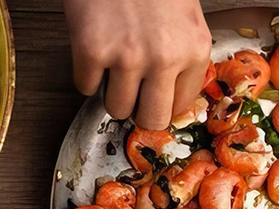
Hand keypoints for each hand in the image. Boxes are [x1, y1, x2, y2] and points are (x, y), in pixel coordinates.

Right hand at [63, 0, 211, 129]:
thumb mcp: (183, 19)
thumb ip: (180, 57)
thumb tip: (167, 98)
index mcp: (193, 49)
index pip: (180, 105)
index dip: (162, 102)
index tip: (152, 97)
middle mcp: (164, 57)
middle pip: (151, 118)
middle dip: (138, 110)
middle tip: (131, 94)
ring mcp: (126, 57)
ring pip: (116, 108)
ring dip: (110, 91)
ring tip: (112, 65)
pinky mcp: (92, 52)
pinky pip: (85, 87)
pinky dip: (86, 73)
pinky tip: (95, 48)